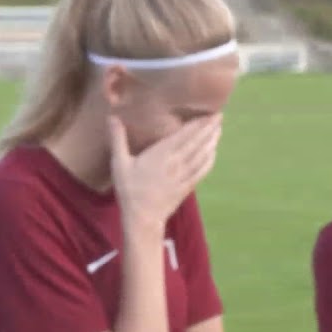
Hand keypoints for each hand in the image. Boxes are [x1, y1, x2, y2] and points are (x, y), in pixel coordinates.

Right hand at [108, 113, 221, 231]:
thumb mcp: (119, 163)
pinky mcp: (187, 187)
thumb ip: (118, 139)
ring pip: (202, 155)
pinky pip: (202, 171)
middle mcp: (176, 162)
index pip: (184, 134)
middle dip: (209, 128)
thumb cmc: (129, 189)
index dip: (198, 123)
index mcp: (161, 154)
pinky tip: (214, 153)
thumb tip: (112, 116)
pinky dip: (209, 160)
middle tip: (220, 116)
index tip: (208, 113)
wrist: (142, 218)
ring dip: (212, 142)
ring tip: (219, 130)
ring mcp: (183, 175)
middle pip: (197, 142)